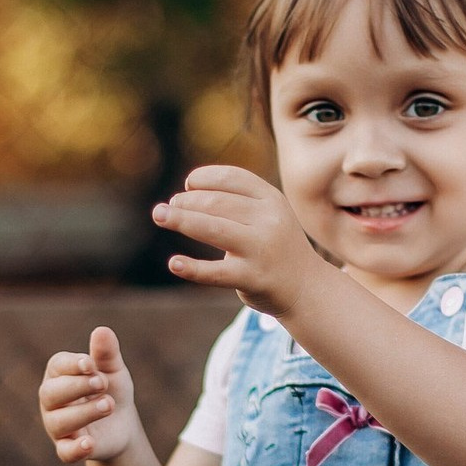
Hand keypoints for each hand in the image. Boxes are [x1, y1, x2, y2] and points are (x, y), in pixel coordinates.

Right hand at [39, 326, 138, 463]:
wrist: (122, 423)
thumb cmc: (111, 390)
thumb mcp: (113, 371)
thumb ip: (107, 354)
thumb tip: (102, 330)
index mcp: (59, 375)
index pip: (57, 367)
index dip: (72, 365)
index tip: (91, 364)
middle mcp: (52, 400)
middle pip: (51, 394)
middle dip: (77, 387)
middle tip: (103, 383)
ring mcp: (57, 426)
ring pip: (59, 422)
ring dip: (84, 413)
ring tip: (109, 405)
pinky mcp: (68, 448)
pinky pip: (64, 452)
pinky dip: (75, 449)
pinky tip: (90, 444)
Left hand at [153, 165, 322, 315]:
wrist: (306, 287)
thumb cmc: (276, 246)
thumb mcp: (268, 214)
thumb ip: (237, 199)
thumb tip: (185, 194)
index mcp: (272, 199)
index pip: (230, 177)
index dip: (202, 178)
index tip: (188, 185)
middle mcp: (269, 220)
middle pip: (216, 202)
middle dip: (186, 202)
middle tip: (167, 209)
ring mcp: (261, 249)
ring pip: (212, 229)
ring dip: (180, 220)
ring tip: (159, 215)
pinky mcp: (252, 278)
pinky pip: (216, 273)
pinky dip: (192, 268)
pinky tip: (174, 264)